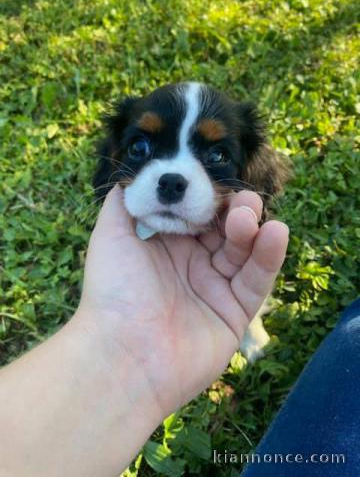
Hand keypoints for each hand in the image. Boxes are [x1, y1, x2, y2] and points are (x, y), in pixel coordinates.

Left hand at [77, 185, 288, 417]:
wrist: (123, 354)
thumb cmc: (113, 290)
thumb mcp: (110, 235)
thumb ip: (123, 201)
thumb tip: (131, 175)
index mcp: (167, 247)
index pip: (197, 214)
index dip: (208, 197)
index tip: (216, 180)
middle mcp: (192, 265)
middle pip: (224, 231)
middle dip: (234, 211)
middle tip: (241, 199)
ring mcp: (214, 289)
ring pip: (243, 252)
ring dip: (251, 230)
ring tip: (250, 215)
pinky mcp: (235, 313)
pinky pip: (256, 281)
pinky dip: (268, 257)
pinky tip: (275, 233)